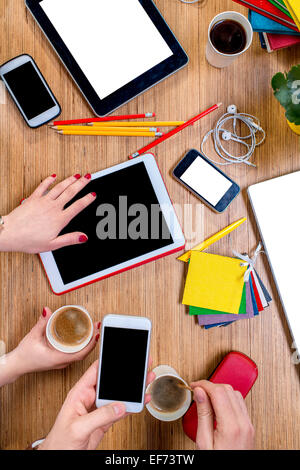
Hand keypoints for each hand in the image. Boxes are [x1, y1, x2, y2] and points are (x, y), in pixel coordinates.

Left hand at [0, 173, 95, 252]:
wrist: (10, 233)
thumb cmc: (28, 240)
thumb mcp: (52, 245)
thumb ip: (69, 239)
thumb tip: (83, 237)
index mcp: (59, 220)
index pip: (77, 207)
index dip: (87, 200)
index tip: (93, 194)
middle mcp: (53, 208)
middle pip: (70, 193)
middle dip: (81, 184)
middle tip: (89, 177)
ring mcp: (43, 201)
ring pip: (59, 187)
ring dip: (69, 180)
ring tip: (77, 175)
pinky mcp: (33, 198)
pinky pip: (43, 186)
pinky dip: (49, 180)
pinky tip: (54, 176)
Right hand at [11, 307, 99, 375]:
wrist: (16, 365)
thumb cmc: (24, 355)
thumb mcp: (33, 336)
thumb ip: (41, 322)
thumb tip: (47, 311)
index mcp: (58, 359)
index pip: (80, 354)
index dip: (91, 344)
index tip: (96, 334)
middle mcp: (61, 362)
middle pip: (83, 354)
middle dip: (92, 341)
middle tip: (97, 327)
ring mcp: (60, 362)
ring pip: (79, 355)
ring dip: (87, 344)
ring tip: (92, 331)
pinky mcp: (58, 360)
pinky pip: (73, 355)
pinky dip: (80, 347)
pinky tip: (82, 339)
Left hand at [39, 359, 154, 449]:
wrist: (60, 458)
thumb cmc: (60, 442)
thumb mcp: (78, 427)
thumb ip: (99, 416)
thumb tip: (119, 407)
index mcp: (79, 393)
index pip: (95, 371)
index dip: (108, 361)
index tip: (121, 353)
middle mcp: (89, 399)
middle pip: (111, 382)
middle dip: (126, 374)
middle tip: (141, 365)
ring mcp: (98, 410)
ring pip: (118, 395)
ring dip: (132, 389)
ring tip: (146, 379)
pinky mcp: (104, 421)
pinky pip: (121, 410)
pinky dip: (132, 406)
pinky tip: (142, 400)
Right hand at [190, 380, 254, 449]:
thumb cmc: (217, 463)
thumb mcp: (204, 442)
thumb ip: (203, 414)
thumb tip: (199, 393)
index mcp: (231, 426)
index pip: (218, 391)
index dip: (204, 384)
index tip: (193, 386)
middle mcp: (243, 423)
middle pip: (228, 390)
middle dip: (211, 386)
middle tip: (197, 391)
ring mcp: (249, 425)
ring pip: (236, 394)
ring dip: (221, 392)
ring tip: (206, 398)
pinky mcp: (250, 428)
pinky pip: (241, 405)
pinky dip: (229, 400)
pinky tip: (218, 406)